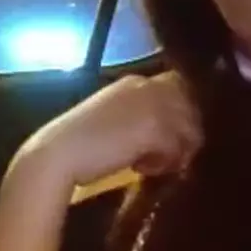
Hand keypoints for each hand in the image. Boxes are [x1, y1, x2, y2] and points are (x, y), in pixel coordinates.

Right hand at [18, 70, 200, 187]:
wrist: (60, 153)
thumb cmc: (78, 141)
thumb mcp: (111, 116)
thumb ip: (138, 114)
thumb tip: (166, 133)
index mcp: (135, 81)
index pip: (178, 88)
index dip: (178, 114)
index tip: (168, 136)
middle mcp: (149, 87)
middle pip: (190, 109)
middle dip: (183, 135)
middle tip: (163, 156)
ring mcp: (154, 106)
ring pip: (189, 130)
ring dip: (175, 152)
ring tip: (151, 165)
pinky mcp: (156, 129)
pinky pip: (176, 150)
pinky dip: (162, 164)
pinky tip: (140, 169)